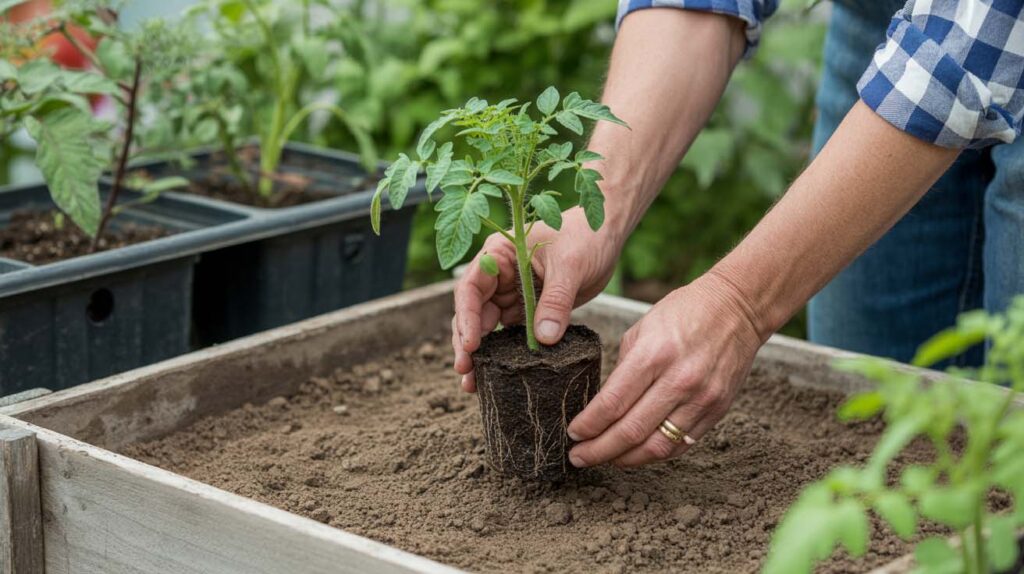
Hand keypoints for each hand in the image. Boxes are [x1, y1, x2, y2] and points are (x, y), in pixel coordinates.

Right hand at [452, 207, 623, 391]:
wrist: (608, 232)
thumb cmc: (586, 235)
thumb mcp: (570, 266)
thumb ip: (556, 301)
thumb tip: (544, 339)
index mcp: (499, 255)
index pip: (471, 288)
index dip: (467, 317)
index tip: (472, 345)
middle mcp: (499, 275)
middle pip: (473, 312)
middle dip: (467, 343)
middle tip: (466, 372)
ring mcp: (513, 293)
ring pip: (488, 327)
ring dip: (481, 354)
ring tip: (473, 384)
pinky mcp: (529, 309)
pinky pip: (512, 334)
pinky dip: (505, 354)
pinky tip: (499, 376)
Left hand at [566, 271, 765, 466]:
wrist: (738, 307)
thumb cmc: (684, 312)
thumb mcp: (642, 329)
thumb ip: (623, 369)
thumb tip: (603, 404)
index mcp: (654, 355)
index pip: (612, 403)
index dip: (588, 425)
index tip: (573, 433)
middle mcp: (679, 381)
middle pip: (631, 432)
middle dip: (598, 450)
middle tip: (578, 457)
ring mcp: (701, 399)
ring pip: (657, 447)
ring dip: (625, 459)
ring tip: (605, 460)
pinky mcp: (717, 410)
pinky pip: (682, 445)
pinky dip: (655, 454)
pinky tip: (636, 453)